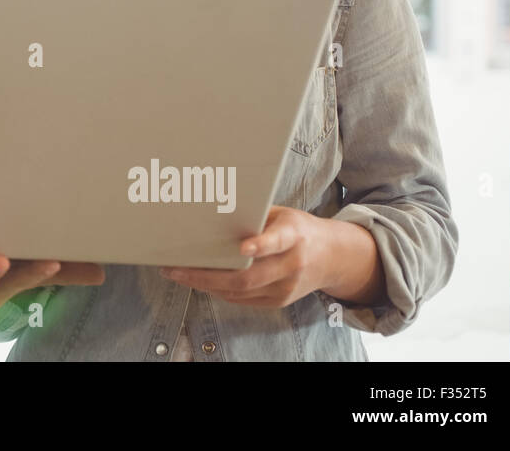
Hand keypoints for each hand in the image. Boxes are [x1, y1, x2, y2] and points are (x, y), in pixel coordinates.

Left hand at [158, 205, 334, 307]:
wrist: (333, 258)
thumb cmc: (298, 229)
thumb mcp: (283, 214)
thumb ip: (255, 216)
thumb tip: (212, 208)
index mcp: (294, 236)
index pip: (278, 241)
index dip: (261, 245)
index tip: (243, 247)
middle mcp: (291, 265)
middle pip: (248, 277)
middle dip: (206, 275)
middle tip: (176, 268)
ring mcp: (285, 288)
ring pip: (239, 292)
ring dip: (204, 284)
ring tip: (175, 273)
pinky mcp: (278, 301)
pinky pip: (241, 299)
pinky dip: (217, 290)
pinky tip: (196, 280)